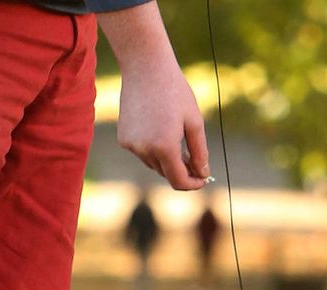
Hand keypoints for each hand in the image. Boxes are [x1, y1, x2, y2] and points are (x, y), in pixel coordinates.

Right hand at [117, 63, 209, 190]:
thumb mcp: (194, 121)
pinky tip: (158, 127)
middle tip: (195, 159)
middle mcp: (145, 150)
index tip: (203, 179)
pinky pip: (142, 152)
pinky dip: (152, 148)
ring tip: (177, 137)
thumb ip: (199, 151)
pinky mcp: (123, 138)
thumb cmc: (175, 91)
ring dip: (167, 158)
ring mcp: (131, 145)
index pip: (179, 181)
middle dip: (182, 170)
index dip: (193, 184)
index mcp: (165, 147)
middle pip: (166, 173)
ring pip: (154, 164)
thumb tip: (203, 173)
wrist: (146, 68)